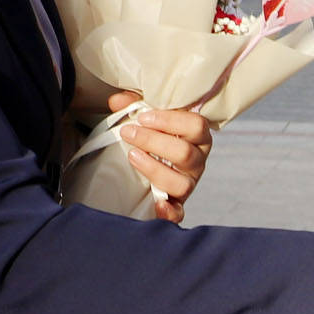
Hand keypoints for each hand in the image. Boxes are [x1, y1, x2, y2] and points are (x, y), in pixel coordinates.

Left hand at [105, 90, 211, 225]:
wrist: (151, 162)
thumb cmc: (154, 136)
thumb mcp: (147, 117)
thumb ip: (134, 105)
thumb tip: (116, 100)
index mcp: (196, 136)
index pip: (196, 125)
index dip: (170, 121)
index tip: (143, 117)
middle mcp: (197, 160)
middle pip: (185, 153)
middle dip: (153, 141)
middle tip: (128, 133)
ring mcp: (188, 183)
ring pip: (182, 183)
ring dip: (154, 169)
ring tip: (132, 155)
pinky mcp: (177, 204)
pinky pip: (179, 212)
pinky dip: (169, 211)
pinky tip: (157, 204)